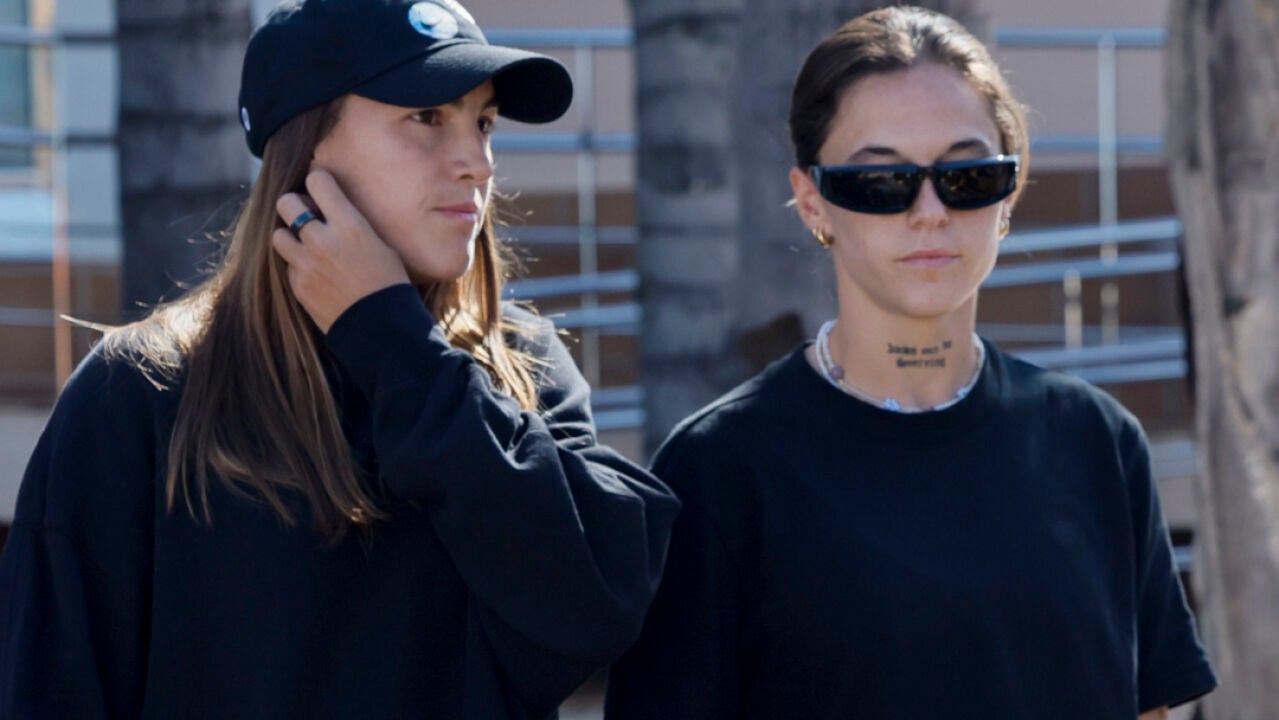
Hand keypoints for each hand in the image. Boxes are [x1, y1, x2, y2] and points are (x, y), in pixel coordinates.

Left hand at [273, 170, 409, 332]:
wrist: (382, 327)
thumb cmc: (390, 283)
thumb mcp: (380, 245)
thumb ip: (353, 225)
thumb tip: (336, 213)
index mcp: (349, 225)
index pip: (317, 181)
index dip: (318, 181)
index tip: (321, 187)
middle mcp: (322, 240)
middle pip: (286, 203)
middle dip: (294, 204)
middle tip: (305, 213)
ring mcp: (306, 264)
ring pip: (278, 235)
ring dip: (290, 236)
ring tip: (305, 245)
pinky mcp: (298, 286)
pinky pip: (288, 266)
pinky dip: (298, 267)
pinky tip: (316, 274)